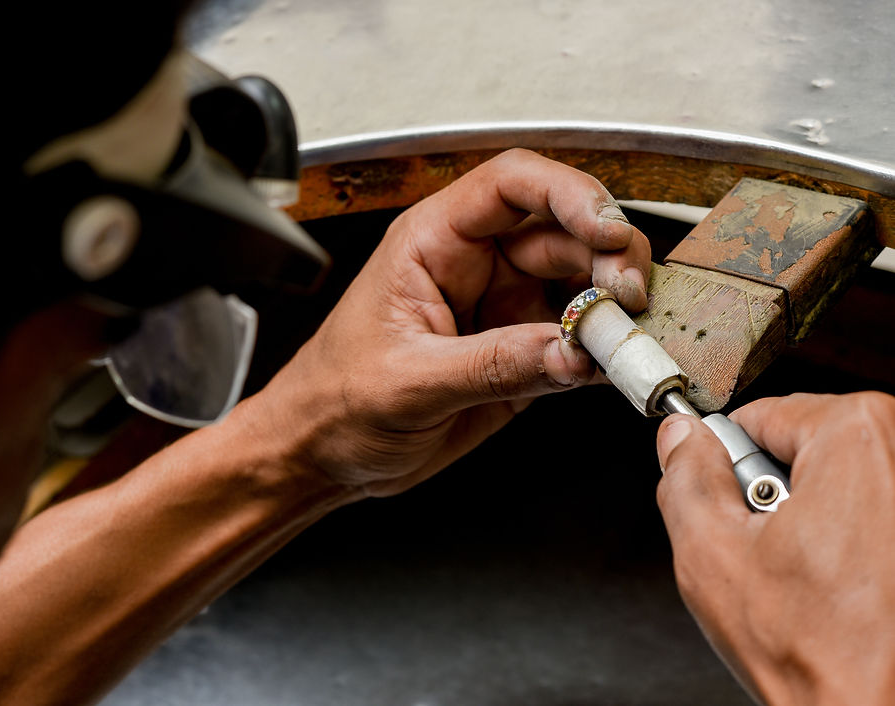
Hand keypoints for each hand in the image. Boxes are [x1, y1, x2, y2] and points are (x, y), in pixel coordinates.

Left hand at [256, 149, 649, 495]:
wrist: (322, 453)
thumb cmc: (335, 400)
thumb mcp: (407, 383)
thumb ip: (493, 366)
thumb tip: (572, 351)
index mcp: (433, 243)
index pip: (512, 185)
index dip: (569, 194)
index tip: (606, 229)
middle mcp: (476, 266)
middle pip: (563, 232)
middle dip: (607, 258)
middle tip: (628, 301)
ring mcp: (503, 308)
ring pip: (581, 285)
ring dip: (614, 309)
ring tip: (627, 342)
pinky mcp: (520, 353)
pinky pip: (578, 342)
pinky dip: (606, 353)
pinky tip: (619, 368)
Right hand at [656, 392, 894, 704]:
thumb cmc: (816, 655)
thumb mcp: (711, 552)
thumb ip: (685, 476)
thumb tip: (681, 439)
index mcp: (859, 436)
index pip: (760, 416)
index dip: (728, 466)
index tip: (732, 507)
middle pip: (804, 444)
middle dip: (773, 490)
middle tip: (768, 550)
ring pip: (840, 479)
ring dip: (811, 516)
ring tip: (806, 574)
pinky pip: (874, 509)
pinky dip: (853, 537)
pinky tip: (841, 584)